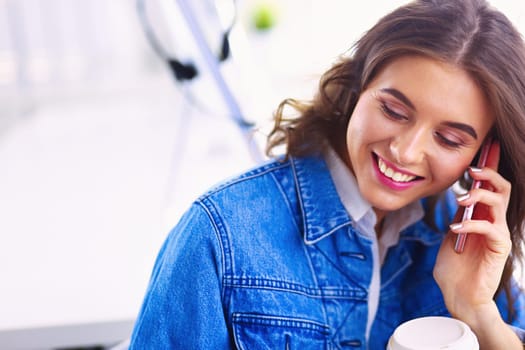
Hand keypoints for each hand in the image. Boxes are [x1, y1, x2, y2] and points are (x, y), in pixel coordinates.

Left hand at [434, 141, 511, 327]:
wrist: (457, 295)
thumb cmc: (453, 268)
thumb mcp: (451, 235)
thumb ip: (458, 216)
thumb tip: (456, 196)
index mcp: (482, 215)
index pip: (489, 186)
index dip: (489, 165)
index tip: (486, 145)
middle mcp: (493, 221)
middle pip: (503, 187)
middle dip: (489, 173)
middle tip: (471, 169)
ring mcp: (498, 233)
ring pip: (500, 201)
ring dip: (480, 195)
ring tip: (460, 199)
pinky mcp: (499, 248)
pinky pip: (490, 227)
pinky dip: (471, 223)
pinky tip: (455, 228)